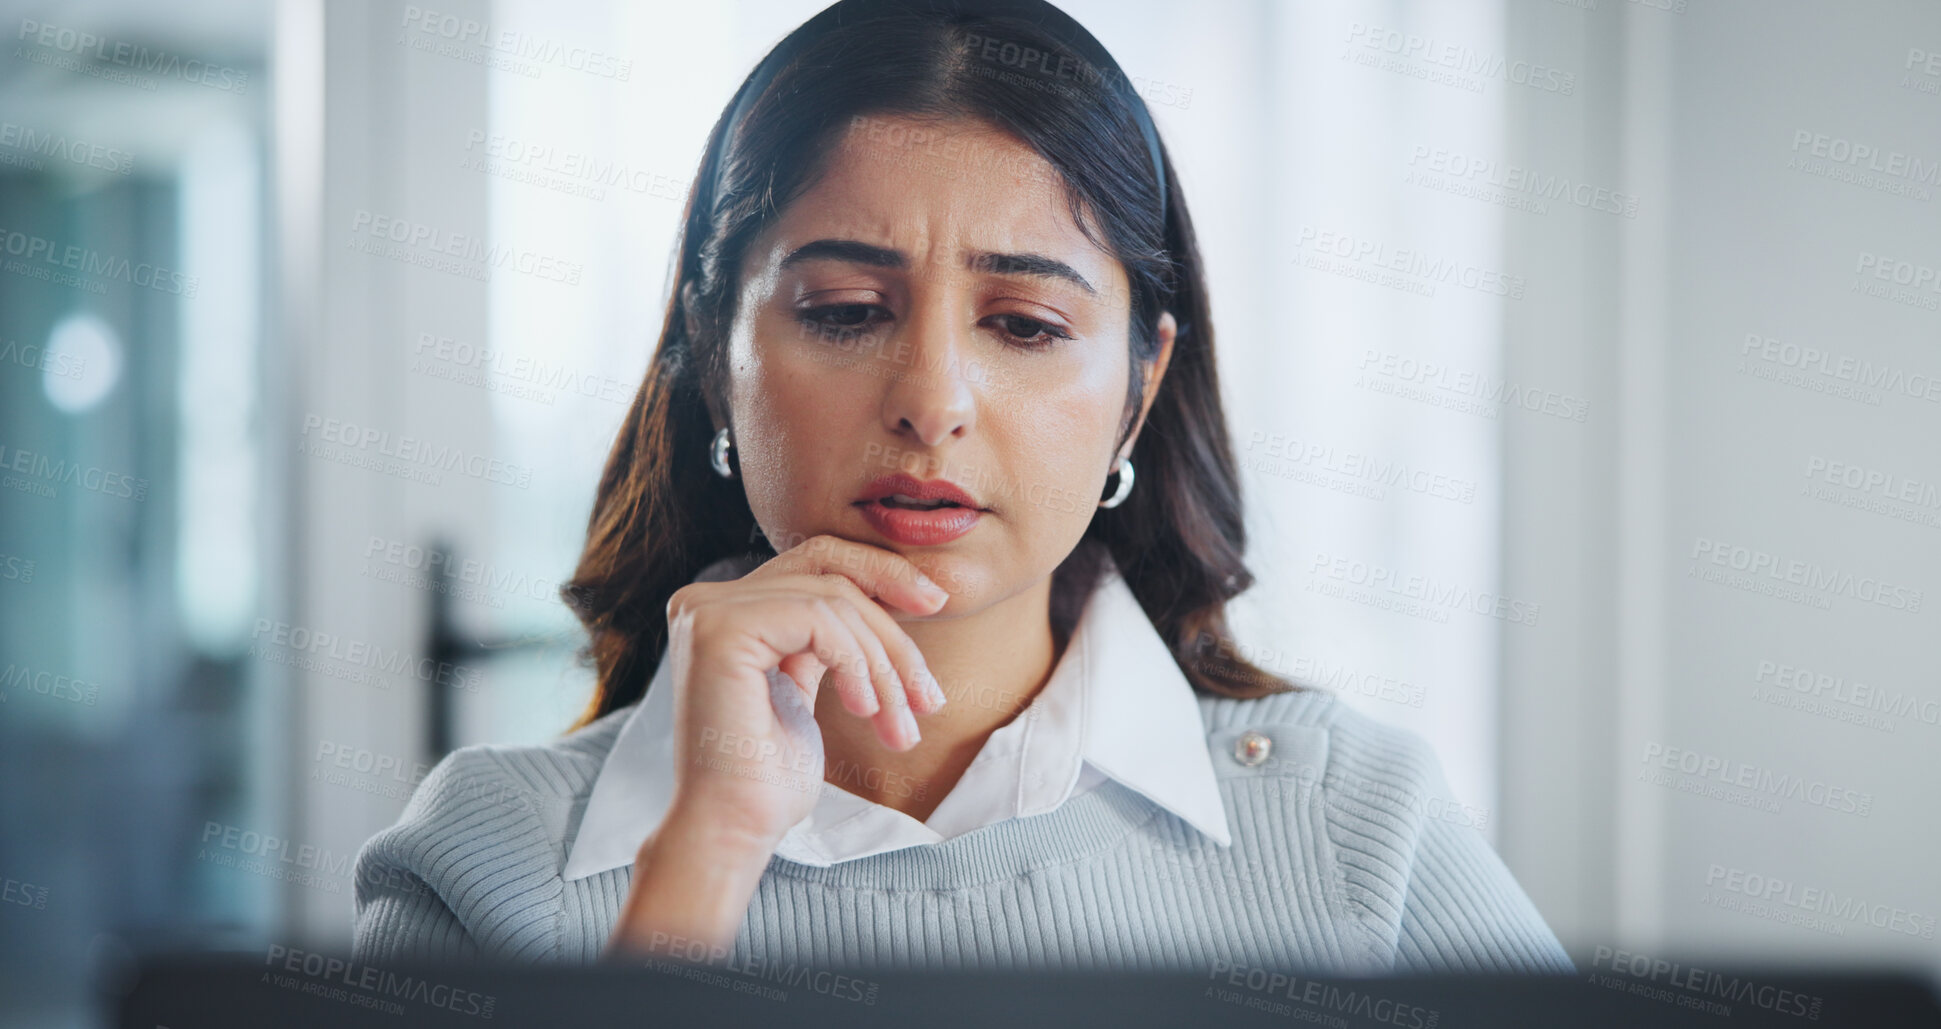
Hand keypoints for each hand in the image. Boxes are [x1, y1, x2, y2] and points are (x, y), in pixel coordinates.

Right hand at [662, 533, 949, 852]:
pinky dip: (856, 662)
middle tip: (929, 673)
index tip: (934, 605)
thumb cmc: (770, 776)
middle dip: (893, 609)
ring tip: (898, 722)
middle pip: (827, 566)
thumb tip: (900, 592)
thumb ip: (826, 636)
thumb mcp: (806, 686)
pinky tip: (862, 709)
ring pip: (832, 598)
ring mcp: (708, 610)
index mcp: (727, 610)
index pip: (815, 561)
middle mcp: (707, 600)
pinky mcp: (720, 629)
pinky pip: (817, 618)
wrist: (735, 828)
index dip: (880, 573)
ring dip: (882, 662)